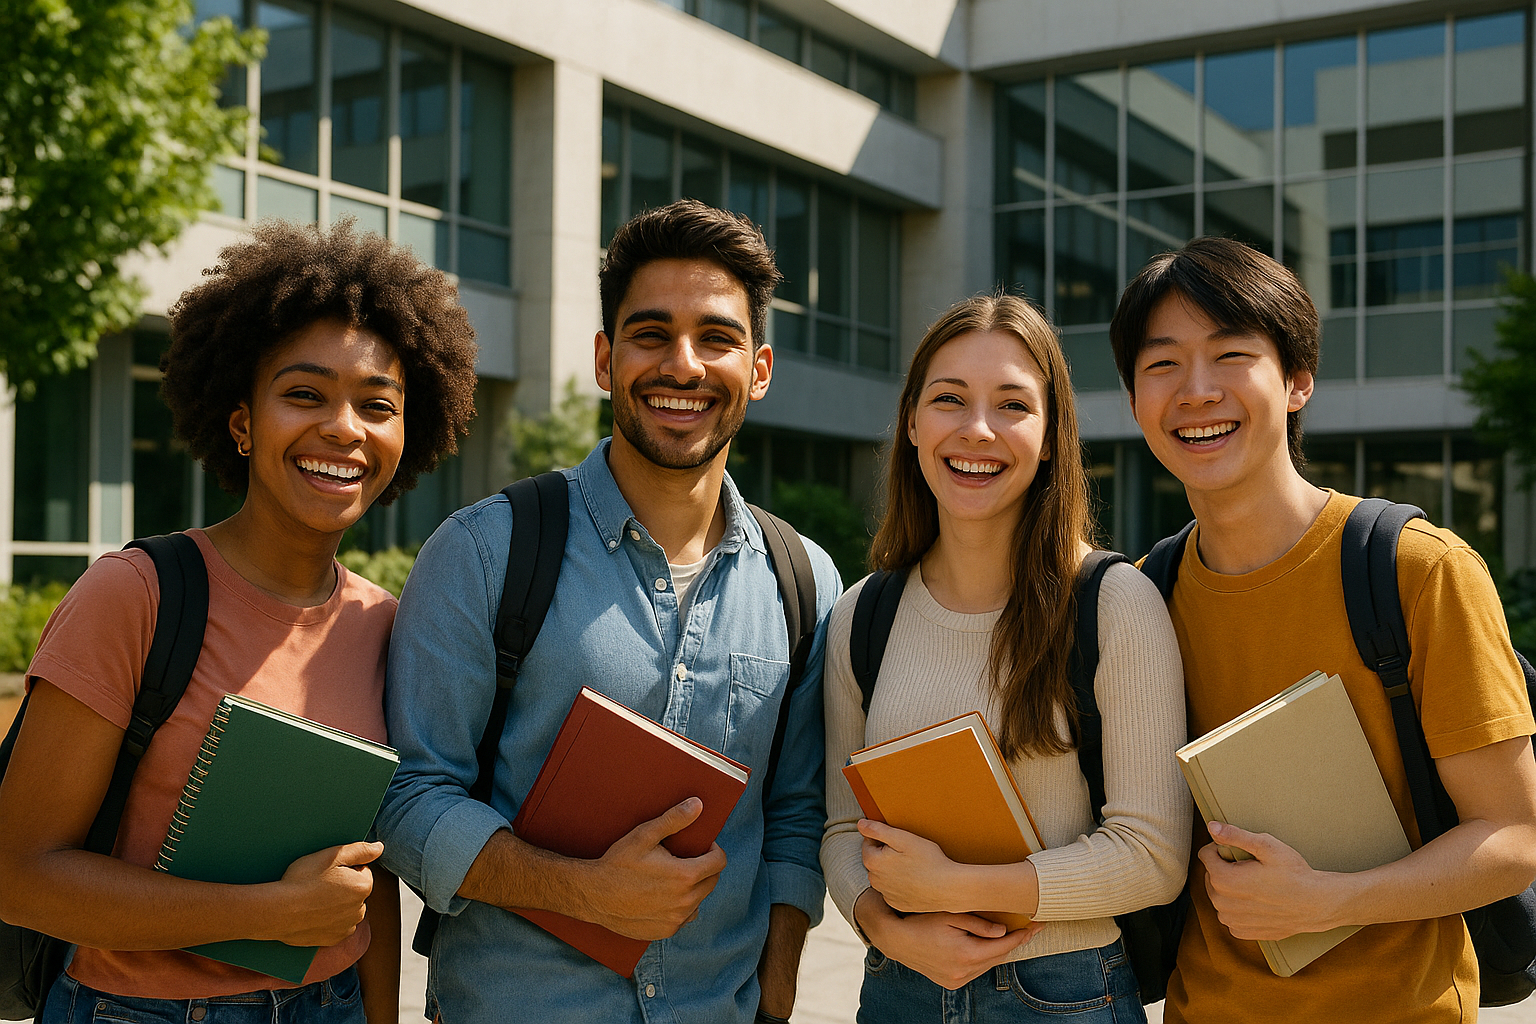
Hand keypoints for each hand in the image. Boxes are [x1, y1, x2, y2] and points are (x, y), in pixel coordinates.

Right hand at [271, 841, 379, 946]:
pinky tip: (312, 914)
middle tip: (318, 884)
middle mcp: (360, 910)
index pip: (362, 871)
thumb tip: (380, 848)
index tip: (326, 871)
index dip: (344, 868)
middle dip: (343, 887)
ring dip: (336, 905)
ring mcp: (347, 927)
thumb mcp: (331, 855)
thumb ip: (360, 850)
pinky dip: (328, 921)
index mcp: (363, 887)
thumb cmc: (303, 879)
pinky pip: (336, 926)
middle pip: (355, 891)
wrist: (277, 910)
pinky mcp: (333, 940)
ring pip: (346, 910)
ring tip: (313, 900)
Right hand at [586, 798, 727, 940]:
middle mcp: (686, 901)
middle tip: (685, 859)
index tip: (702, 846)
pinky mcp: (665, 931)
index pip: (718, 862)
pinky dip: (680, 907)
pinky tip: (664, 897)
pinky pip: (684, 918)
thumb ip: (674, 820)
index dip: (713, 850)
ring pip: (699, 901)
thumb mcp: (644, 835)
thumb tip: (698, 804)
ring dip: (694, 889)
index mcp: (685, 876)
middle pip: (712, 881)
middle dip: (705, 868)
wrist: (593, 896)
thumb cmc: (618, 863)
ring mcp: (676, 920)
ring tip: (674, 878)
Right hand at [854, 889, 1042, 989]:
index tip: (1038, 926)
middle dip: (1014, 943)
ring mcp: (957, 980)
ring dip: (997, 951)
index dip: (1023, 936)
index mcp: (966, 954)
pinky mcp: (950, 983)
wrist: (897, 939)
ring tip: (1007, 935)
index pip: (1004, 945)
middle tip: (1029, 929)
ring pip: (987, 965)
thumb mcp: (951, 915)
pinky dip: (982, 959)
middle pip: (998, 956)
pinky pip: (975, 970)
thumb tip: (1003, 931)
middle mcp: (964, 972)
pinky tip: (984, 946)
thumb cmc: (923, 921)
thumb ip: (980, 924)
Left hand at [859, 819, 968, 913]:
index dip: (883, 838)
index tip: (900, 840)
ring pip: (883, 876)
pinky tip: (914, 880)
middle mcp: (875, 881)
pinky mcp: (896, 904)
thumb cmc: (928, 860)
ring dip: (891, 869)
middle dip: (886, 854)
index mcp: (873, 862)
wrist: (948, 888)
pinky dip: (899, 884)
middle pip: (875, 860)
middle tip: (908, 852)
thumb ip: (878, 830)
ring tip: (913, 866)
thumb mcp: (903, 838)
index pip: (868, 843)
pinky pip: (892, 890)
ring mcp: (885, 894)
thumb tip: (860, 824)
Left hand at [1199, 821, 1340, 939]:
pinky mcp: (1241, 931)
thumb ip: (1236, 836)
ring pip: (1219, 896)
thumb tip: (1212, 827)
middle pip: (1211, 876)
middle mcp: (1222, 903)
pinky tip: (1257, 902)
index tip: (1241, 852)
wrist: (1317, 904)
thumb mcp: (1267, 846)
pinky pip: (1229, 914)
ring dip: (1230, 889)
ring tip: (1256, 884)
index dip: (1222, 849)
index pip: (1206, 856)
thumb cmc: (1294, 873)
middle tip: (1252, 868)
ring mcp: (1231, 920)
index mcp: (1224, 880)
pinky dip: (1238, 907)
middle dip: (1225, 869)